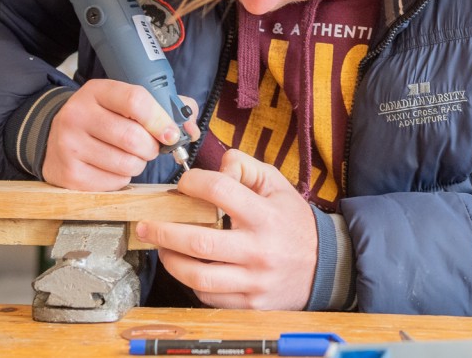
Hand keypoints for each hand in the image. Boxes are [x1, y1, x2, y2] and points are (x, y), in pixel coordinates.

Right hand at [41, 79, 198, 190]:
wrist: (56, 136)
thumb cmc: (103, 118)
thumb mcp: (125, 102)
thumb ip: (164, 108)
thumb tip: (190, 128)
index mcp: (96, 91)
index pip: (136, 101)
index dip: (160, 120)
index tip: (171, 133)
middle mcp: (77, 115)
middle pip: (133, 137)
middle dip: (151, 147)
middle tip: (150, 147)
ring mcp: (69, 146)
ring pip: (126, 164)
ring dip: (139, 164)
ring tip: (130, 156)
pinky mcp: (69, 174)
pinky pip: (114, 183)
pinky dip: (123, 179)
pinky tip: (113, 167)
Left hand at [135, 149, 316, 309]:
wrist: (325, 265)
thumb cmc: (293, 221)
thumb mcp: (277, 184)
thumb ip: (245, 167)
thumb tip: (216, 166)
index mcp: (264, 215)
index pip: (219, 190)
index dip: (192, 182)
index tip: (183, 184)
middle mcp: (258, 249)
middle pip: (198, 241)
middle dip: (163, 231)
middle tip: (146, 224)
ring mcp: (253, 280)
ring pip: (198, 276)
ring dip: (170, 260)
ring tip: (160, 247)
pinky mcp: (250, 304)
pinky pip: (209, 296)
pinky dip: (190, 282)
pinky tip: (186, 267)